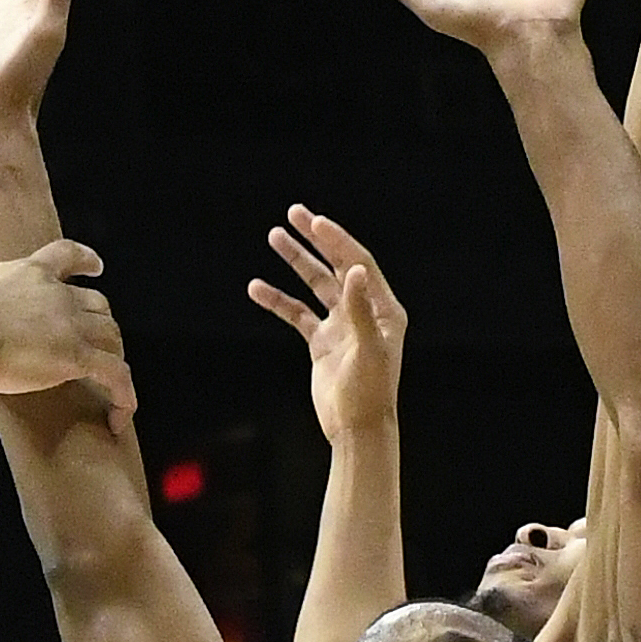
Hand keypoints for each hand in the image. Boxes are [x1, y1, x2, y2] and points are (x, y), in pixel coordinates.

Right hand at [0, 238, 135, 424]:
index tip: (96, 267)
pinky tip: (119, 417)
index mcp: (32, 273)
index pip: (66, 255)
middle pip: (97, 306)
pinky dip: (123, 396)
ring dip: (113, 356)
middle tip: (94, 344)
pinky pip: (116, 375)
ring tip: (109, 380)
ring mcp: (71, 325)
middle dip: (100, 323)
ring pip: (112, 337)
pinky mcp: (76, 356)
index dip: (85, 261)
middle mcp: (59, 296)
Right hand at [247, 208, 406, 440]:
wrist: (357, 428)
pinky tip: (257, 287)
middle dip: (316, 240)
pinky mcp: (322, 343)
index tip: (314, 222)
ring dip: (296, 262)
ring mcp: (342, 326)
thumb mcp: (367, 348)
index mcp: (383, 309)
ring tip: (274, 235)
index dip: (337, 242)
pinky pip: (297, 314)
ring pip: (315, 286)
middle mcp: (365, 312)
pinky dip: (278, 300)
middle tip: (294, 213)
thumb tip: (354, 270)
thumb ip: (359, 309)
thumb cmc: (370, 391)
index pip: (358, 264)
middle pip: (337, 266)